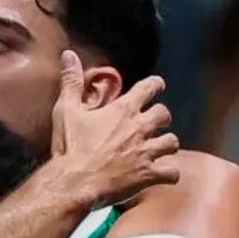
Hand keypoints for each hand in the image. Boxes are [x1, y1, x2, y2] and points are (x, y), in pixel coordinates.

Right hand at [50, 50, 178, 206]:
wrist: (74, 183)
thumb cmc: (70, 147)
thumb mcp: (66, 110)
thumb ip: (71, 82)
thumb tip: (68, 55)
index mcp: (123, 110)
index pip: (150, 87)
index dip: (155, 85)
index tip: (155, 86)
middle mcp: (140, 128)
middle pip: (165, 114)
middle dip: (160, 118)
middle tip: (151, 123)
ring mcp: (147, 152)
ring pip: (172, 142)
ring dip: (166, 145)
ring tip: (157, 149)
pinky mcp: (148, 175)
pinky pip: (172, 173)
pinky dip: (169, 174)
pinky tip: (162, 175)